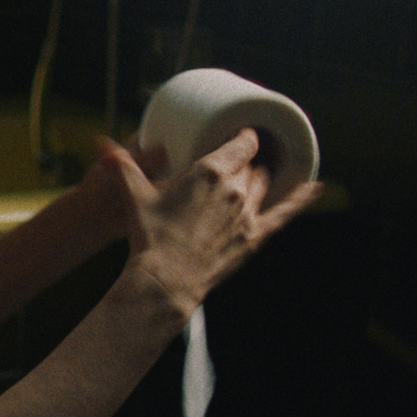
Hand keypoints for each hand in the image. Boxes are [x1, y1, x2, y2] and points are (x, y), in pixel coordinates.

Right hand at [93, 129, 321, 312]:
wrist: (166, 280)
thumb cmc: (150, 238)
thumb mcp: (135, 196)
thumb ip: (123, 168)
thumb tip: (101, 146)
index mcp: (210, 170)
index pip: (242, 141)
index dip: (242, 136)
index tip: (237, 135)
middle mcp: (236, 188)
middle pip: (251, 163)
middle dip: (245, 160)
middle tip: (236, 161)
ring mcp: (249, 213)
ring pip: (264, 183)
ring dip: (261, 177)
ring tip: (255, 174)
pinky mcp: (256, 237)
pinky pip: (287, 212)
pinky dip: (303, 198)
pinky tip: (316, 187)